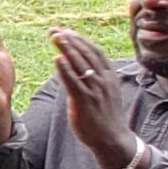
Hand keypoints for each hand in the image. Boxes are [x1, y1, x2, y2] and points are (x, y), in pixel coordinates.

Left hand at [49, 29, 139, 168]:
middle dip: (70, 40)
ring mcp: (95, 90)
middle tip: (55, 30)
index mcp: (109, 76)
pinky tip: (57, 59)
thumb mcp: (104, 91)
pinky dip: (66, 69)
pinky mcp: (85, 101)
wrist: (112, 138)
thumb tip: (76, 65)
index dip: (79, 39)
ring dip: (67, 49)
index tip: (66, 31)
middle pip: (86, 53)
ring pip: (81, 64)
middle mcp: (104, 80)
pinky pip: (74, 82)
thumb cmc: (105, 115)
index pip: (94, 51)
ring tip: (55, 37)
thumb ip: (92, 77)